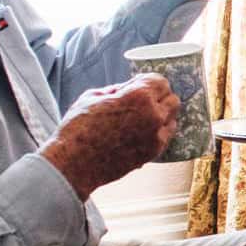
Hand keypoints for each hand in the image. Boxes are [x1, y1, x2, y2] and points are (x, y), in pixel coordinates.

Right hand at [40, 74, 181, 200]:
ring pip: (172, 119)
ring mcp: (155, 136)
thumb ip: (118, 89)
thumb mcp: (93, 96)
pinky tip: (143, 132)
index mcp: (139, 96)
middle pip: (172, 99)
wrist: (73, 163)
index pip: (161, 82)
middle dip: (159, 97)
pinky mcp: (153, 152)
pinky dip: (158, 132)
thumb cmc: (78, 128)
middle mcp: (153, 115)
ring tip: (143, 118)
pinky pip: (165, 136)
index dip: (149, 82)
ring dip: (162, 115)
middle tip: (144, 101)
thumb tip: (128, 88)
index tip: (140, 86)